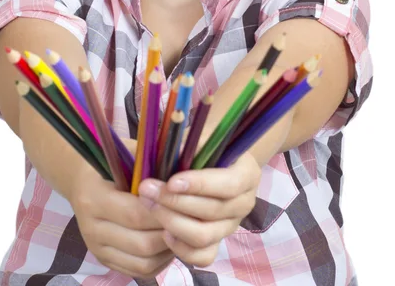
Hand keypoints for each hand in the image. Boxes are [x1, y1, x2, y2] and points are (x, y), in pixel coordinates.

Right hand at [70, 138, 174, 278]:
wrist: (81, 180)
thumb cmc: (111, 163)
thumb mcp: (128, 155)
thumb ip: (152, 164)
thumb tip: (186, 168)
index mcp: (94, 199)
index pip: (136, 214)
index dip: (163, 211)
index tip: (183, 201)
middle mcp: (92, 229)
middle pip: (141, 243)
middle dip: (170, 233)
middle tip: (189, 220)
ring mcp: (97, 249)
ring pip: (143, 262)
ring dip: (167, 250)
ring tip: (182, 231)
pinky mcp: (104, 260)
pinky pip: (139, 271)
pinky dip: (159, 261)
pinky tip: (169, 243)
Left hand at [138, 151, 261, 266]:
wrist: (208, 161)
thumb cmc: (201, 146)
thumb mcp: (200, 137)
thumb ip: (189, 145)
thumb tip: (171, 148)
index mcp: (247, 174)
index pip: (230, 184)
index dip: (201, 185)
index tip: (171, 182)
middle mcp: (244, 203)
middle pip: (213, 212)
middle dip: (175, 202)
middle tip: (147, 190)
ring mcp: (231, 226)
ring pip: (205, 236)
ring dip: (172, 222)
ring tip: (149, 205)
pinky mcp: (217, 243)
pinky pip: (202, 257)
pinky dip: (181, 248)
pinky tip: (163, 231)